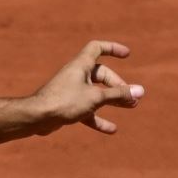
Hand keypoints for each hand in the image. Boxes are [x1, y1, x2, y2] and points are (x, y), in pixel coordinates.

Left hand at [27, 40, 143, 135]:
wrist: (37, 118)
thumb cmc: (64, 102)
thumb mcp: (96, 97)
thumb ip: (118, 94)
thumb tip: (140, 91)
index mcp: (81, 65)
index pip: (98, 48)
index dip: (112, 48)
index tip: (126, 55)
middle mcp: (76, 75)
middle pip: (102, 75)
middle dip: (118, 86)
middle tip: (132, 98)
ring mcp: (71, 91)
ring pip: (96, 93)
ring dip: (113, 100)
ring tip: (130, 107)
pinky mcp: (67, 106)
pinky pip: (87, 110)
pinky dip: (98, 118)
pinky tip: (111, 129)